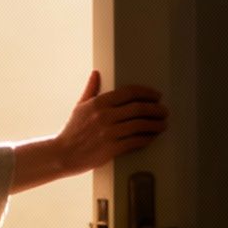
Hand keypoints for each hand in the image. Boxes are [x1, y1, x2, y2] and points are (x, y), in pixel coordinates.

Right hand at [54, 70, 168, 173]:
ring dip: (155, 124)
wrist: (63, 154)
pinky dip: (147, 138)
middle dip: (156, 109)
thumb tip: (96, 73)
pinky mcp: (112, 149)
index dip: (146, 93)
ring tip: (163, 124)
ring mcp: (109, 133)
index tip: (156, 95)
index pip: (129, 93)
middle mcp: (105, 116)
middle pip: (138, 108)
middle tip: (164, 111)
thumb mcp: (80, 106)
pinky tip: (153, 137)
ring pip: (140, 125)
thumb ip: (91, 89)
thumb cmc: (72, 130)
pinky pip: (135, 141)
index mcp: (98, 103)